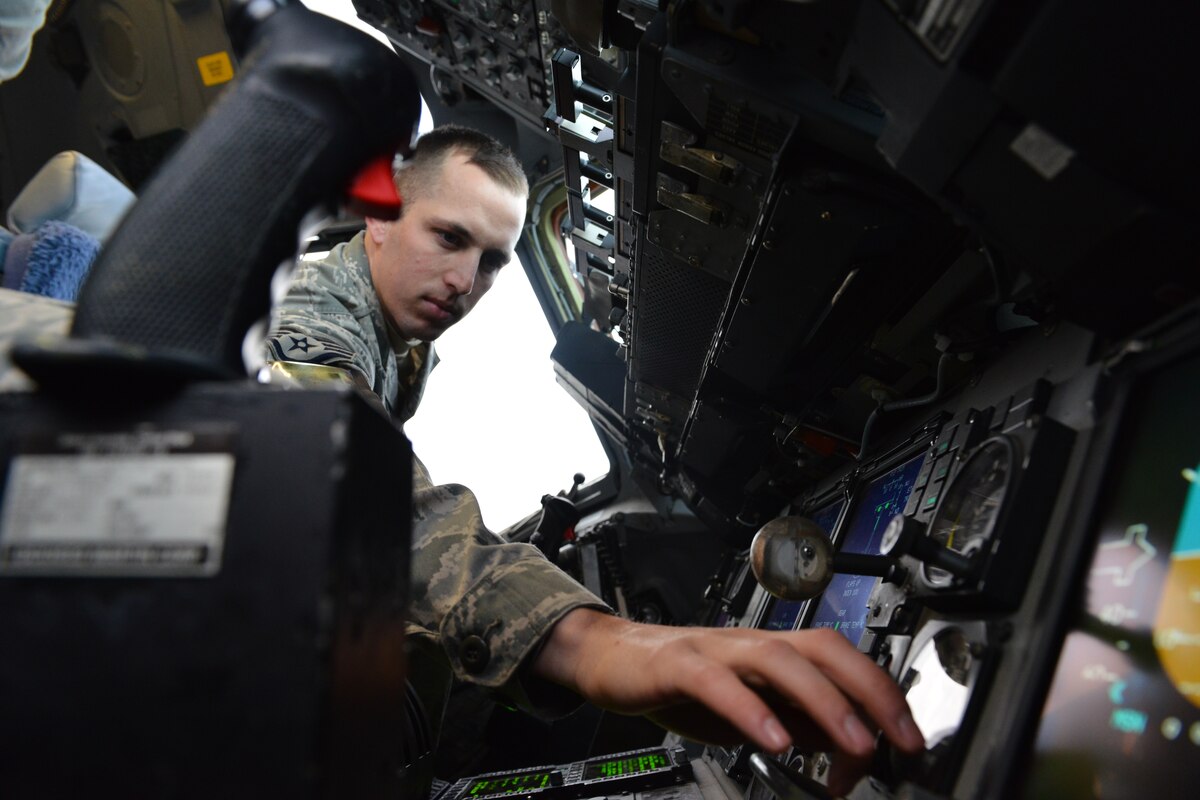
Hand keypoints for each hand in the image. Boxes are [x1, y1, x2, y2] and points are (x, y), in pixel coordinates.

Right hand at [532, 609, 923, 795]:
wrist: (611, 659)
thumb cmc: (682, 682)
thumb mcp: (752, 710)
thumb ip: (798, 723)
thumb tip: (851, 746)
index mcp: (776, 654)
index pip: (844, 661)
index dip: (883, 695)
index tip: (911, 740)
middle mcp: (753, 644)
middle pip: (824, 649)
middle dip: (871, 691)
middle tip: (900, 741)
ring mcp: (717, 650)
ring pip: (780, 659)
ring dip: (826, 700)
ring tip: (856, 744)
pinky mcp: (678, 664)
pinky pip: (718, 683)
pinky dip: (751, 710)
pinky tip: (775, 742)